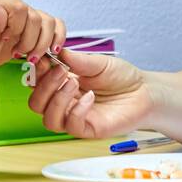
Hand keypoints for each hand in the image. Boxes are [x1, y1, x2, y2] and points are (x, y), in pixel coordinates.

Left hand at [0, 0, 65, 82]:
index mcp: (1, 2)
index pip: (20, 9)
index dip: (16, 28)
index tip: (4, 39)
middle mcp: (17, 5)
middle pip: (36, 18)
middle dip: (29, 41)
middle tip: (16, 54)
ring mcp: (29, 14)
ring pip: (49, 23)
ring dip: (42, 44)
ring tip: (31, 58)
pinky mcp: (38, 26)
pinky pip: (56, 26)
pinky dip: (58, 38)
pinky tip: (53, 51)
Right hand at [27, 48, 152, 138]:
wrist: (145, 92)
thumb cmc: (123, 78)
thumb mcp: (99, 63)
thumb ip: (77, 60)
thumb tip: (57, 52)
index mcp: (63, 84)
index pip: (37, 83)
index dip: (37, 73)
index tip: (46, 60)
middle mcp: (65, 103)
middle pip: (36, 104)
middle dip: (44, 87)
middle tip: (61, 72)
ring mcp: (75, 117)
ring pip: (48, 119)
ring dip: (57, 99)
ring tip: (74, 83)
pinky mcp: (88, 129)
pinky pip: (70, 126)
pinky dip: (76, 111)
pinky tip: (90, 97)